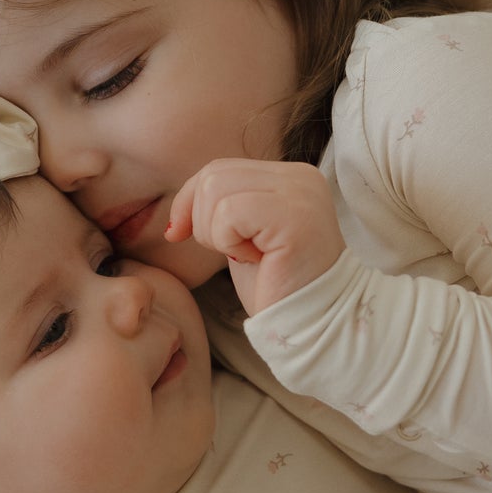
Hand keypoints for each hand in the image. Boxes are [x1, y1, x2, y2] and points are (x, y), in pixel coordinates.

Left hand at [166, 159, 343, 314]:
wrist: (314, 324)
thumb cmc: (279, 287)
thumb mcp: (243, 237)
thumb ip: (222, 209)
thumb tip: (177, 211)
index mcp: (290, 177)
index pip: (220, 168)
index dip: (189, 201)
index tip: (177, 234)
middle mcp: (300, 177)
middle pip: (214, 174)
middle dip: (200, 219)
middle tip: (230, 252)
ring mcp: (300, 193)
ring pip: (216, 190)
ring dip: (215, 233)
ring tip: (246, 256)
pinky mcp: (294, 216)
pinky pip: (229, 212)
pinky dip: (227, 241)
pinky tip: (255, 259)